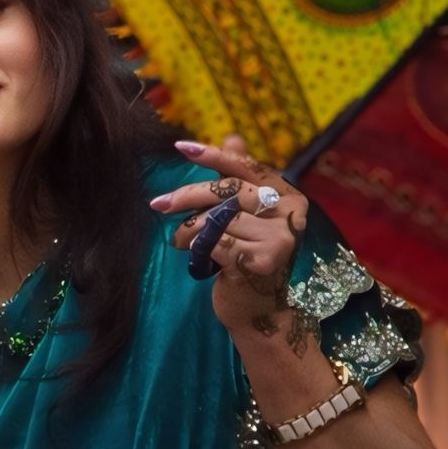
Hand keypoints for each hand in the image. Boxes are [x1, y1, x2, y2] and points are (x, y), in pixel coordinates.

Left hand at [150, 137, 309, 327]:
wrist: (259, 312)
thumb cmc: (248, 260)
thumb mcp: (246, 218)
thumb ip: (240, 181)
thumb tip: (233, 135)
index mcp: (287, 196)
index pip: (246, 167)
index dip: (213, 155)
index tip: (181, 147)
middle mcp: (289, 213)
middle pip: (228, 191)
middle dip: (188, 195)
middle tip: (158, 204)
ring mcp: (278, 237)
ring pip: (218, 218)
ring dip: (189, 229)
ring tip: (181, 241)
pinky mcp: (261, 260)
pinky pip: (215, 242)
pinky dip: (198, 248)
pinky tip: (195, 258)